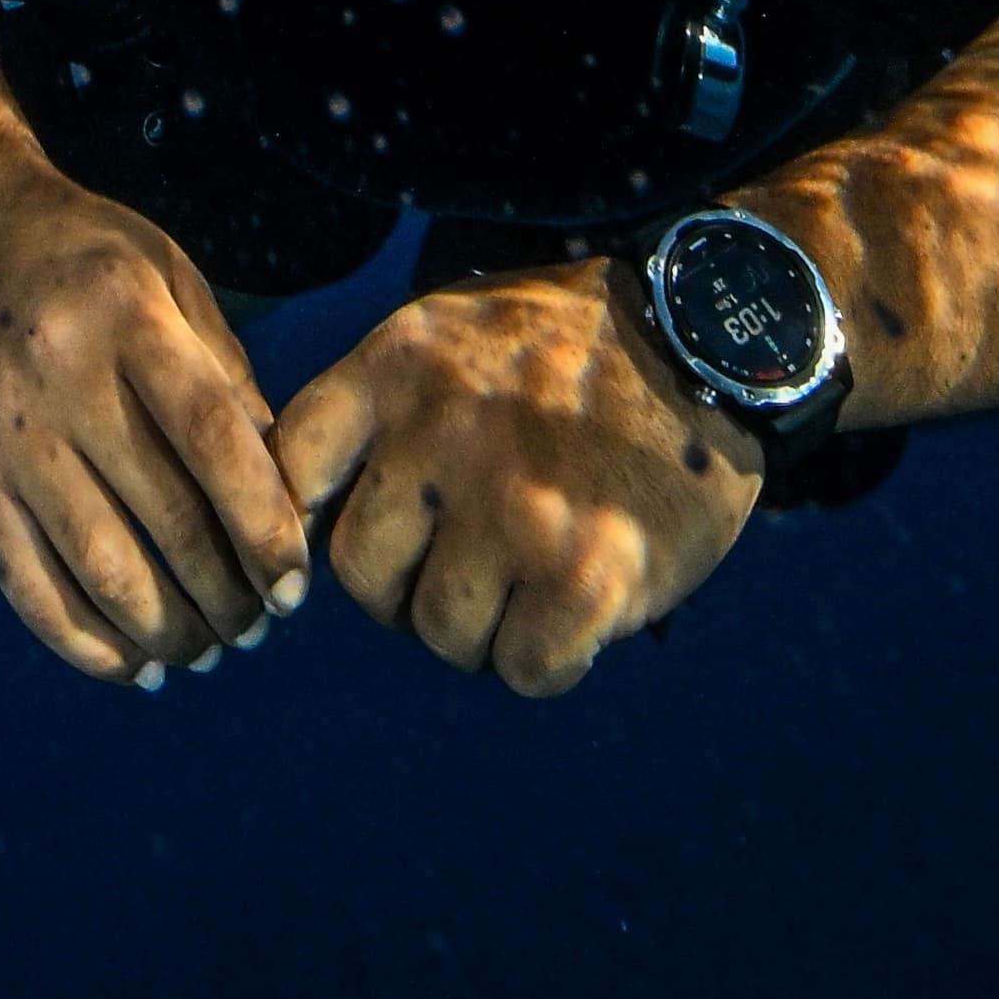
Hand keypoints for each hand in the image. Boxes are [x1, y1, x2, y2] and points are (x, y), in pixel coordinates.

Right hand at [0, 156, 312, 685]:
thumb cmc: (95, 260)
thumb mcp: (174, 280)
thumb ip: (229, 379)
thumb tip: (280, 501)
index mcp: (126, 315)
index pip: (210, 438)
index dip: (262, 525)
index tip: (294, 586)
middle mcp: (60, 376)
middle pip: (164, 517)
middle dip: (227, 595)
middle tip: (260, 627)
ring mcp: (6, 433)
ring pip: (101, 569)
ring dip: (169, 632)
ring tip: (210, 648)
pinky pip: (28, 587)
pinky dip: (88, 646)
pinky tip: (137, 666)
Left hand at [273, 263, 757, 694]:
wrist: (706, 336)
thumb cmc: (568, 347)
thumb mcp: (449, 330)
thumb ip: (379, 408)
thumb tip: (302, 519)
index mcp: (397, 365)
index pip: (292, 467)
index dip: (302, 524)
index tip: (337, 546)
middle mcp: (442, 435)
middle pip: (359, 571)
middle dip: (401, 590)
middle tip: (459, 571)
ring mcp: (514, 508)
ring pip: (440, 629)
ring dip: (478, 629)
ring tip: (527, 584)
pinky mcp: (586, 574)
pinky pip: (522, 668)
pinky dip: (544, 660)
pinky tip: (575, 614)